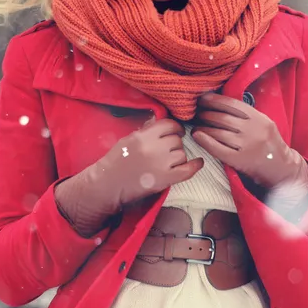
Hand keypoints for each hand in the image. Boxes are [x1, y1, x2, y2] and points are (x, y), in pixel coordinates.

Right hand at [85, 117, 203, 213]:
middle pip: (176, 140)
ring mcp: (161, 164)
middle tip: (168, 150)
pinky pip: (187, 170)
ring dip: (178, 156)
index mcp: (144, 136)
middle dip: (175, 144)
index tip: (176, 132)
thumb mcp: (129, 138)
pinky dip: (195, 166)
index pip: (169, 125)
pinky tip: (199, 162)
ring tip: (168, 162)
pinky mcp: (165, 179)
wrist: (108, 184)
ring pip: (181, 154)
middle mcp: (154, 148)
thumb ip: (147, 130)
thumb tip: (164, 123)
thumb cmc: (116, 160)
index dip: (175, 128)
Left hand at [191, 93, 307, 191]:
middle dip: (206, 113)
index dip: (215, 100)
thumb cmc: (269, 142)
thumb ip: (246, 114)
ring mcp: (246, 145)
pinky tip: (196, 135)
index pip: (232, 105)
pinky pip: (218, 148)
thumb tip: (220, 102)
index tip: (203, 99)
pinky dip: (205, 141)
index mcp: (259, 118)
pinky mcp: (239, 160)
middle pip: (223, 118)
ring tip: (195, 125)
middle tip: (197, 113)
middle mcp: (253, 130)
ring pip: (218, 132)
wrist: (281, 167)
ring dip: (203, 127)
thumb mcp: (263, 122)